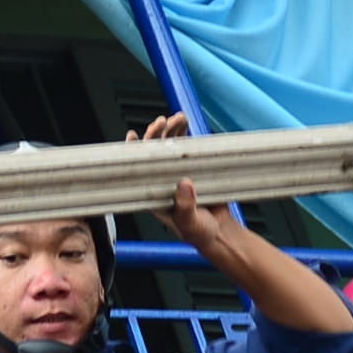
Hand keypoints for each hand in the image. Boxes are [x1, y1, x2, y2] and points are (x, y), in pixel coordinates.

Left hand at [139, 116, 245, 267]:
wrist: (220, 233)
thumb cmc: (199, 233)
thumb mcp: (189, 223)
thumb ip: (186, 207)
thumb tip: (184, 184)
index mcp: (154, 194)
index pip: (139, 169)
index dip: (134, 152)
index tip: (132, 137)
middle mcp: (163, 180)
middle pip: (153, 152)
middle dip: (155, 134)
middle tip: (161, 123)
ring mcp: (177, 172)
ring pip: (168, 145)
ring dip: (170, 130)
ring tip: (177, 118)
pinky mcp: (193, 168)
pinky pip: (186, 146)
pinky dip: (184, 133)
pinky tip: (184, 122)